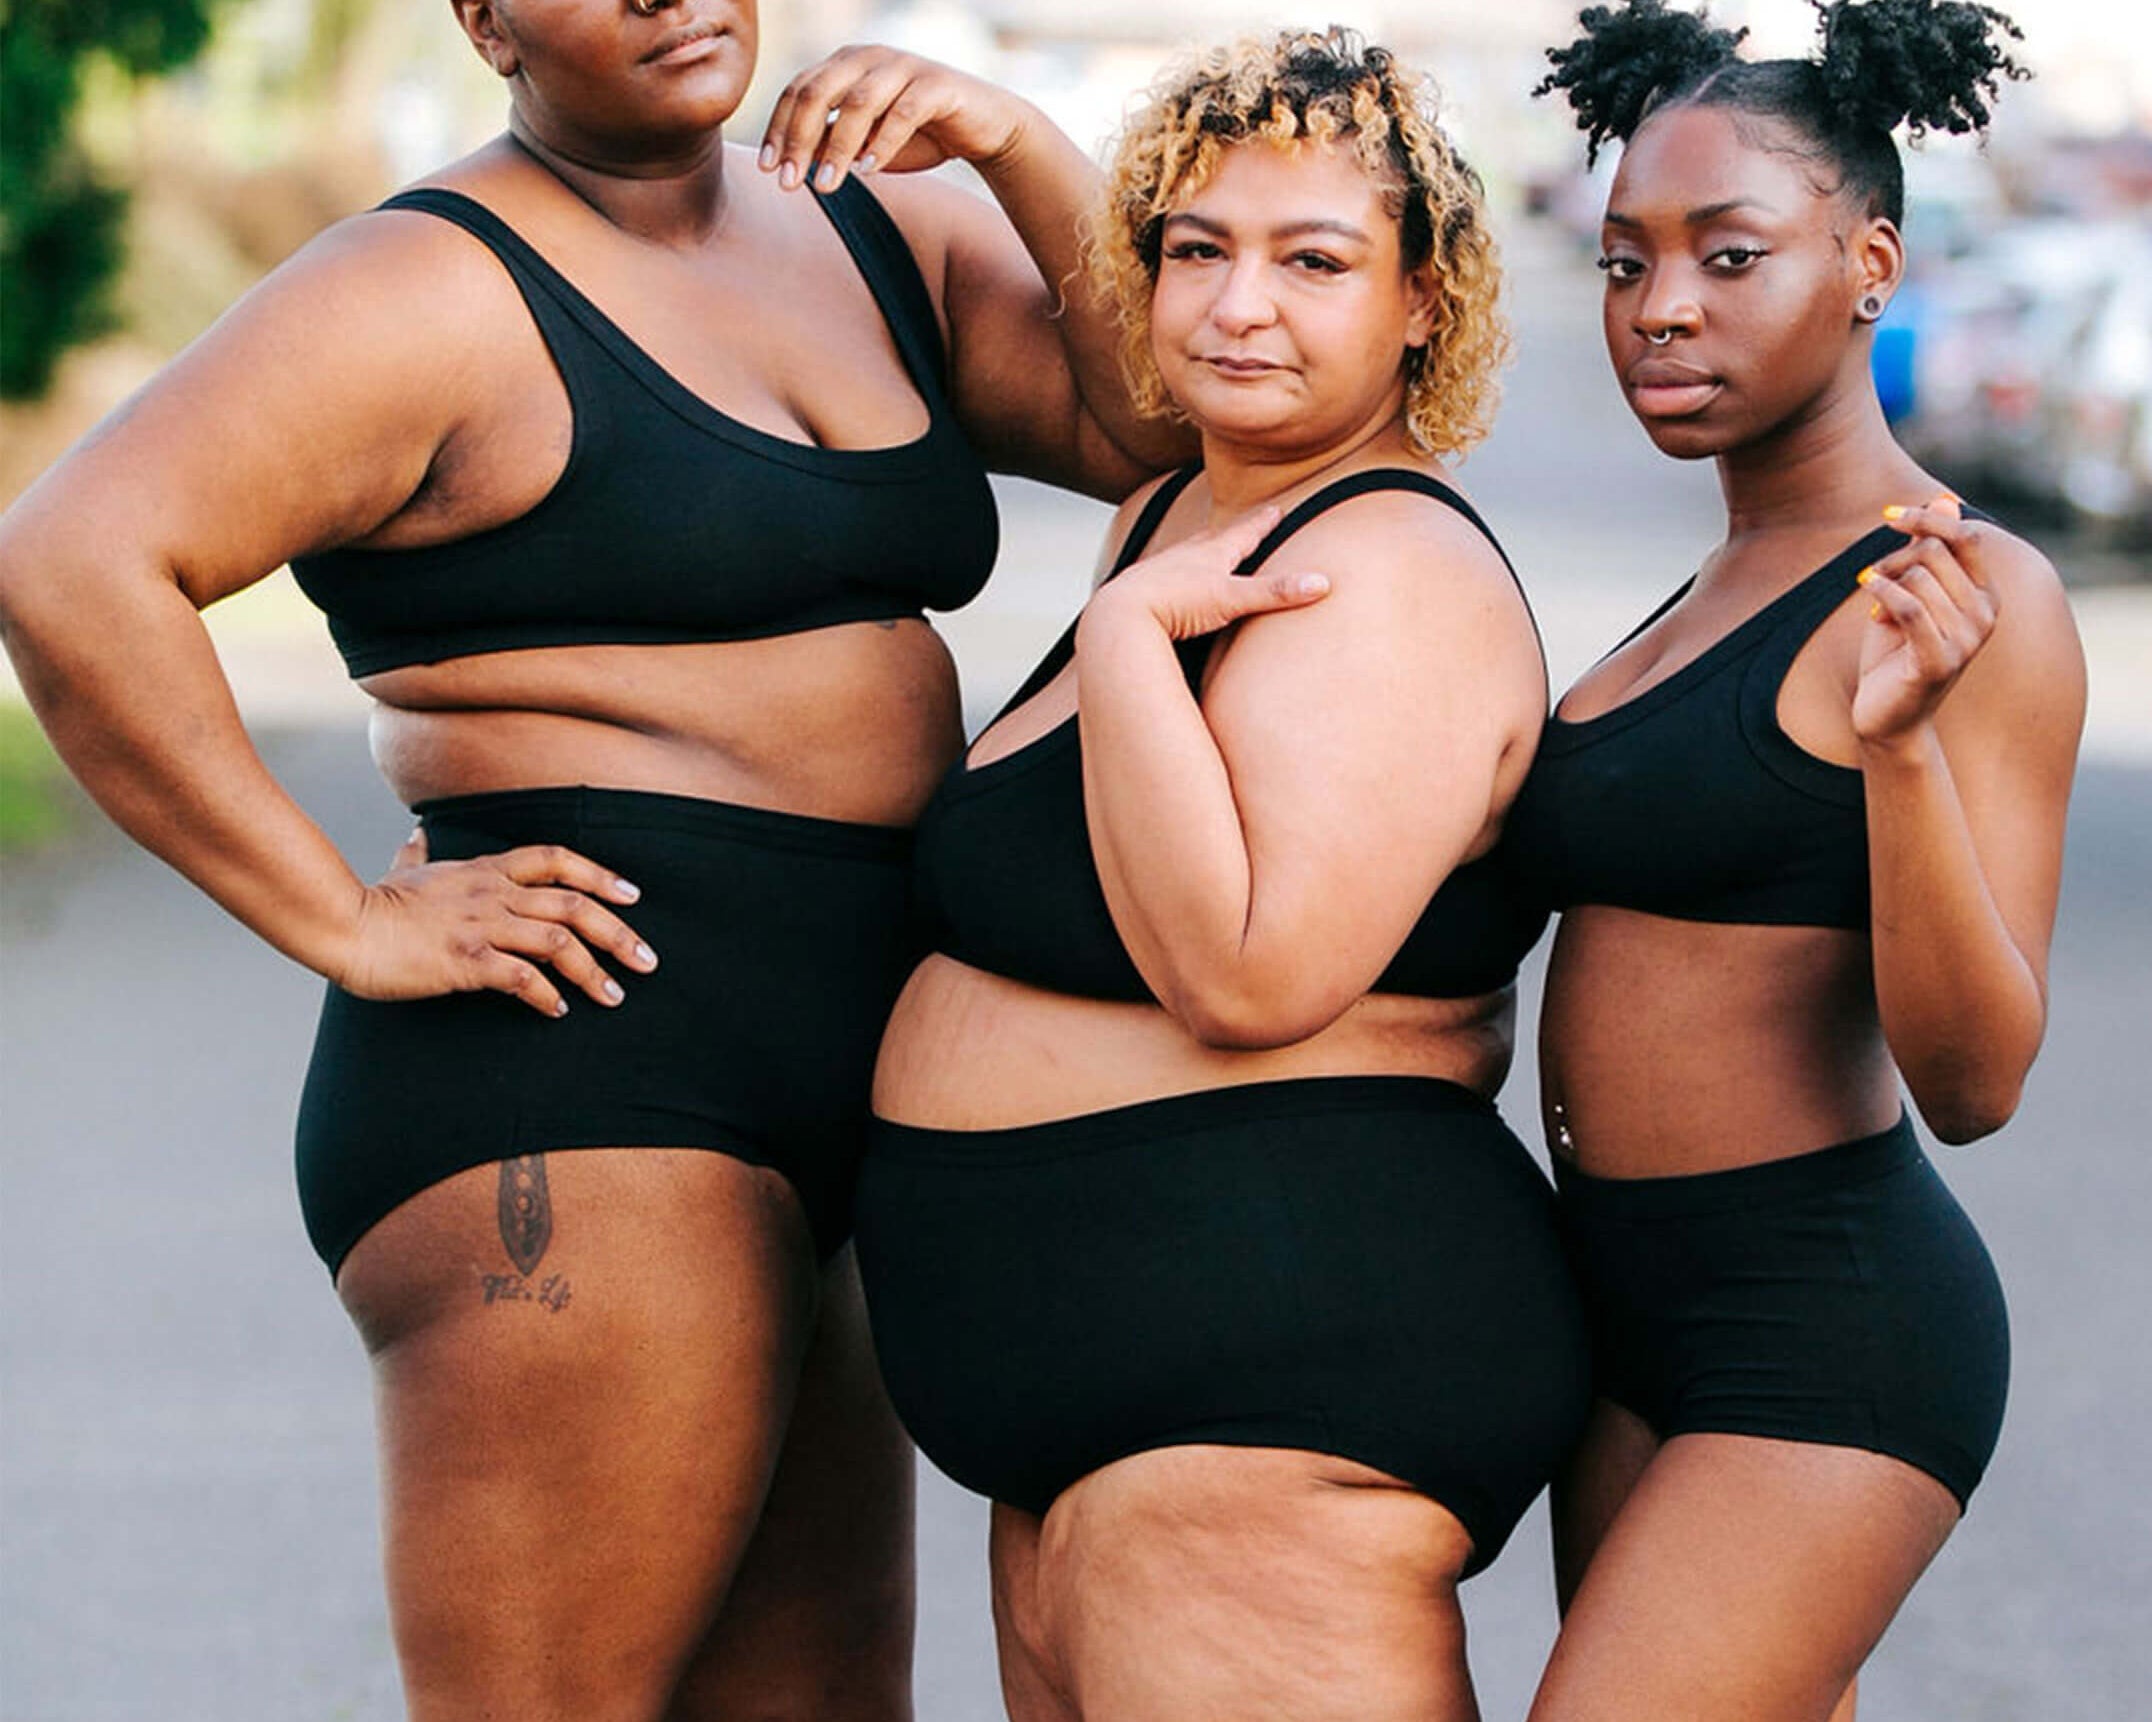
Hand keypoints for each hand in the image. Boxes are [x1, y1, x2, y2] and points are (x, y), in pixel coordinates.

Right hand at [337, 830, 656, 1017]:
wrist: (342, 926)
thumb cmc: (372, 904)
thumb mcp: (403, 870)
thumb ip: (417, 854)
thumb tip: (416, 836)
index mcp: (485, 870)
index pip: (556, 860)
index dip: (600, 875)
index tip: (633, 895)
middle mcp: (492, 892)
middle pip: (575, 904)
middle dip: (619, 933)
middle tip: (647, 961)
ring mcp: (481, 925)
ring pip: (559, 942)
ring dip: (594, 971)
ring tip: (614, 996)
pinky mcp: (466, 960)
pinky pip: (523, 977)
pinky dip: (548, 996)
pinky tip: (558, 1011)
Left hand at [759, 47, 1033, 191]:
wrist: (982, 129)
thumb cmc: (919, 135)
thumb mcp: (865, 143)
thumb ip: (831, 142)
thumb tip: (789, 161)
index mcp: (845, 65)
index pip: (798, 91)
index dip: (779, 129)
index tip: (768, 170)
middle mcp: (868, 57)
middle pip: (818, 92)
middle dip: (799, 140)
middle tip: (789, 184)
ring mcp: (903, 66)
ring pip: (857, 103)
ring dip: (838, 148)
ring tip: (826, 187)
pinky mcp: (936, 85)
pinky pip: (902, 113)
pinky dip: (882, 143)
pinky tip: (868, 172)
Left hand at [1084, 504, 1330, 642]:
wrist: (1121, 615)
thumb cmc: (1175, 603)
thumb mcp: (1232, 598)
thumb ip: (1275, 592)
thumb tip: (1323, 582)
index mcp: (1211, 552)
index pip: (1245, 532)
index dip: (1263, 523)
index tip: (1278, 509)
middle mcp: (1186, 555)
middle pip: (1214, 538)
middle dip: (1232, 532)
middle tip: (1244, 525)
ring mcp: (1162, 571)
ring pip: (1187, 556)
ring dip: (1201, 553)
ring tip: (1207, 553)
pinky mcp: (1144, 592)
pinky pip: (1166, 580)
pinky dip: (1176, 579)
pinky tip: (1172, 587)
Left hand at [1853, 494, 2000, 749]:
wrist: (1890, 718)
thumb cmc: (1897, 655)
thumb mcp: (1911, 596)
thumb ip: (1927, 552)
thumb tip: (1944, 500)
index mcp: (1986, 596)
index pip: (1966, 536)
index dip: (1927, 519)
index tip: (1888, 516)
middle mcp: (1985, 615)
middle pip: (1935, 553)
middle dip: (1895, 557)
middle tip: (1873, 577)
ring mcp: (1967, 639)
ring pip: (1918, 578)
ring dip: (1884, 582)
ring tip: (1874, 605)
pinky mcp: (1940, 660)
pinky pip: (1909, 607)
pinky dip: (1882, 595)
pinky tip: (1868, 605)